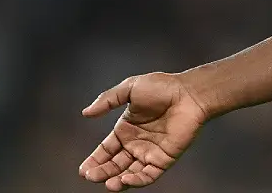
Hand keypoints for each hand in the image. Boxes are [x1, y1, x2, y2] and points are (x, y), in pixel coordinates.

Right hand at [79, 72, 207, 189]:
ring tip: (107, 183)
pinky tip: (125, 180)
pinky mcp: (164, 159)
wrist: (188, 94)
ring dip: (117, 180)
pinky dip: (137, 181)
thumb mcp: (130, 88)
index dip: (95, 160)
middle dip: (101, 172)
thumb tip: (85, 113)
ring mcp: (150, 152)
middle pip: (114, 164)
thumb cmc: (162, 87)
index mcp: (126, 129)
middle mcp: (136, 143)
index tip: (83, 170)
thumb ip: (107, 100)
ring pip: (129, 173)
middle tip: (90, 176)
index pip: (106, 149)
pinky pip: (148, 175)